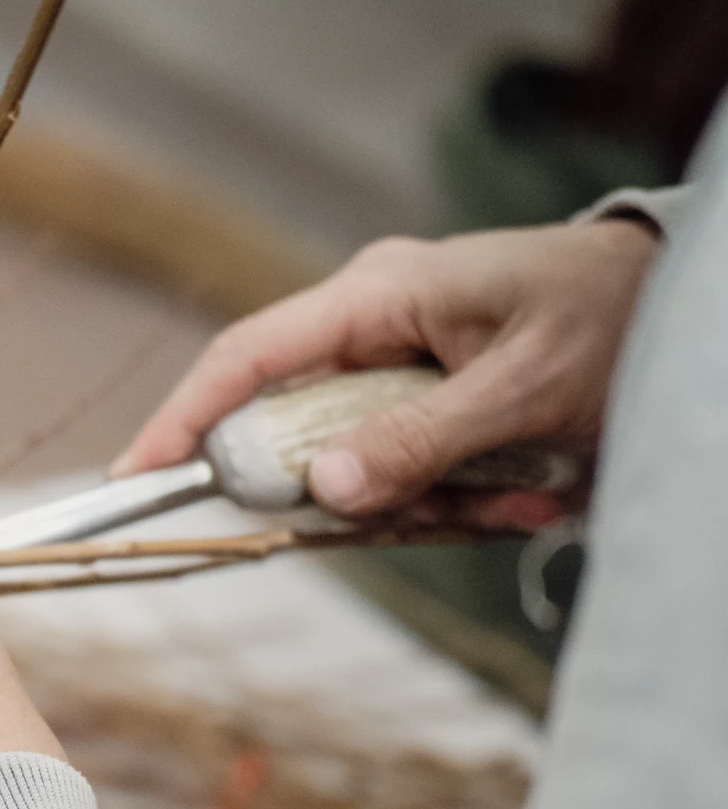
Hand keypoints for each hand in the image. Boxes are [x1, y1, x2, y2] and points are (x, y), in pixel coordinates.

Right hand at [112, 219, 659, 521]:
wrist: (679, 309)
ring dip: (434, 508)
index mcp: (378, 296)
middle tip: (453, 512)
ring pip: (354, 476)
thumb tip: (325, 490)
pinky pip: (399, 483)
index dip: (184, 417)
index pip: (248, 357)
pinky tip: (532, 495)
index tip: (136, 479)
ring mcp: (393, 373)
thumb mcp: (525, 386)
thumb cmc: (613, 318)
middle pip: (299, 438)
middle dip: (362, 499)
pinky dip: (460, 507)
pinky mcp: (419, 412)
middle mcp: (371, 331)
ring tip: (529, 497)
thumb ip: (423, 438)